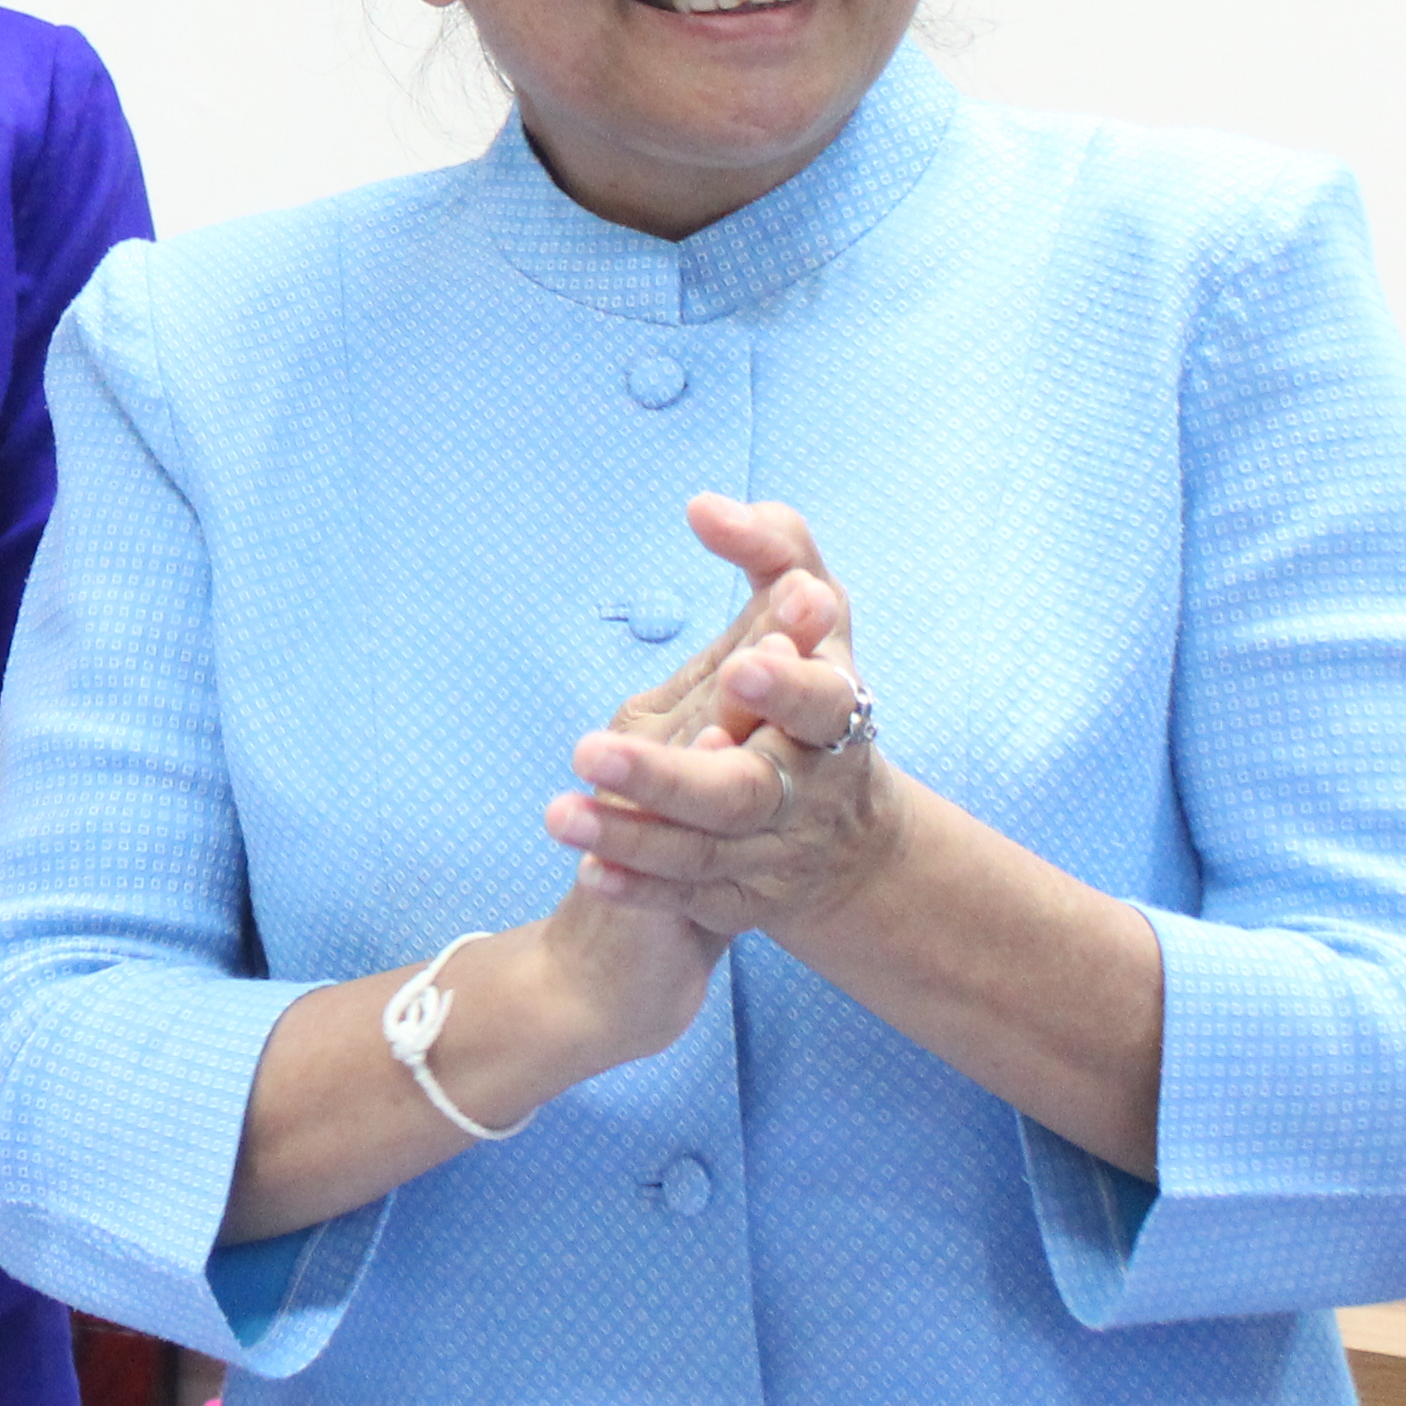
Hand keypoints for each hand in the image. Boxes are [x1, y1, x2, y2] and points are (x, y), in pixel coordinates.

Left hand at [549, 497, 895, 942]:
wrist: (846, 839)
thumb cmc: (814, 697)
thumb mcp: (817, 617)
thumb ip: (775, 551)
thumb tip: (704, 507)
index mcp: (833, 713)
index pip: (820, 698)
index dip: (786, 684)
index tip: (742, 662)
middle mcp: (807, 788)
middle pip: (744, 790)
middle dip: (670, 776)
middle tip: (589, 748)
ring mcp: (775, 850)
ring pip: (702, 851)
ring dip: (629, 833)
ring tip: (559, 812)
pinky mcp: (743, 899)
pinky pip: (689, 899)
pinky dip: (641, 887)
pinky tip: (587, 869)